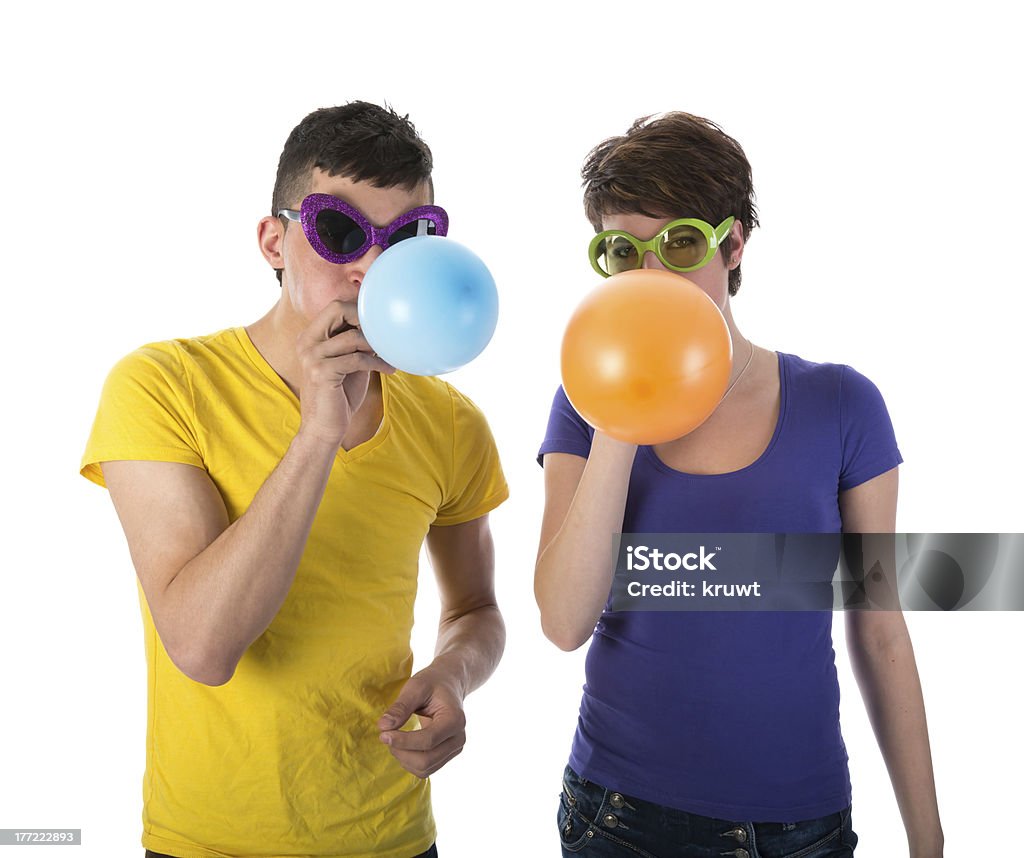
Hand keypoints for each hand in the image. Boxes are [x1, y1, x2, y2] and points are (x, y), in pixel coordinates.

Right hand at [295, 300, 393, 445]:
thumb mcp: (349, 362)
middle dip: (364, 318)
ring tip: (391, 356)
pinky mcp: (321, 372)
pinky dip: (377, 363)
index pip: (335, 307)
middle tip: (383, 332)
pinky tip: (389, 370)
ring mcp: (311, 356)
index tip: (380, 322)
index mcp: (311, 337)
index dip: (360, 309)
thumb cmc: (340, 395)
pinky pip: (357, 359)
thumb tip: (380, 323)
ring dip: (377, 346)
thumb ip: (356, 342)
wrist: (324, 428)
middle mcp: (307, 342)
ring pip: (353, 337)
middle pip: (337, 309)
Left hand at [377, 667, 466, 778]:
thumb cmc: (432, 683)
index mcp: (455, 719)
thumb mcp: (416, 687)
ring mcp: (454, 749)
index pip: (428, 740)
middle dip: (401, 751)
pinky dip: (408, 762)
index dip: (403, 740)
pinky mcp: (446, 755)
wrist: (449, 684)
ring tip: (394, 738)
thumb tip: (383, 726)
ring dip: (403, 758)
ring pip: (424, 769)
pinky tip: (402, 745)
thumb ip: (401, 707)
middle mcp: (459, 738)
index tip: (382, 733)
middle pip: (426, 760)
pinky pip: (425, 770)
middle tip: (386, 735)